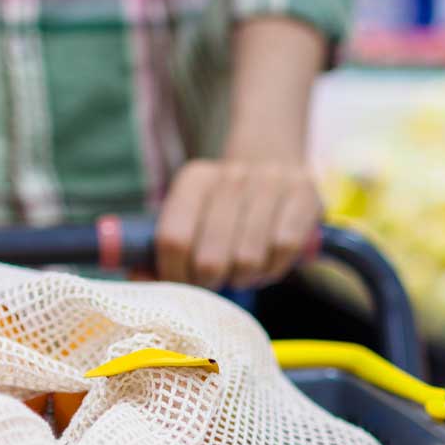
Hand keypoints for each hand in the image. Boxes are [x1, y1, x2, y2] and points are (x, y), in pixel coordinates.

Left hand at [154, 158, 320, 289]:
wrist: (273, 161)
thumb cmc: (223, 205)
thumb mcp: (190, 215)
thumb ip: (161, 248)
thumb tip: (140, 280)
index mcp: (195, 179)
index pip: (173, 240)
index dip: (174, 275)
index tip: (182, 283)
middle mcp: (231, 176)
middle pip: (210, 259)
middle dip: (210, 282)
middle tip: (215, 279)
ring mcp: (271, 183)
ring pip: (248, 261)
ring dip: (244, 277)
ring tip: (242, 269)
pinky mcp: (304, 195)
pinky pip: (283, 251)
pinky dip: (274, 267)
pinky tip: (268, 260)